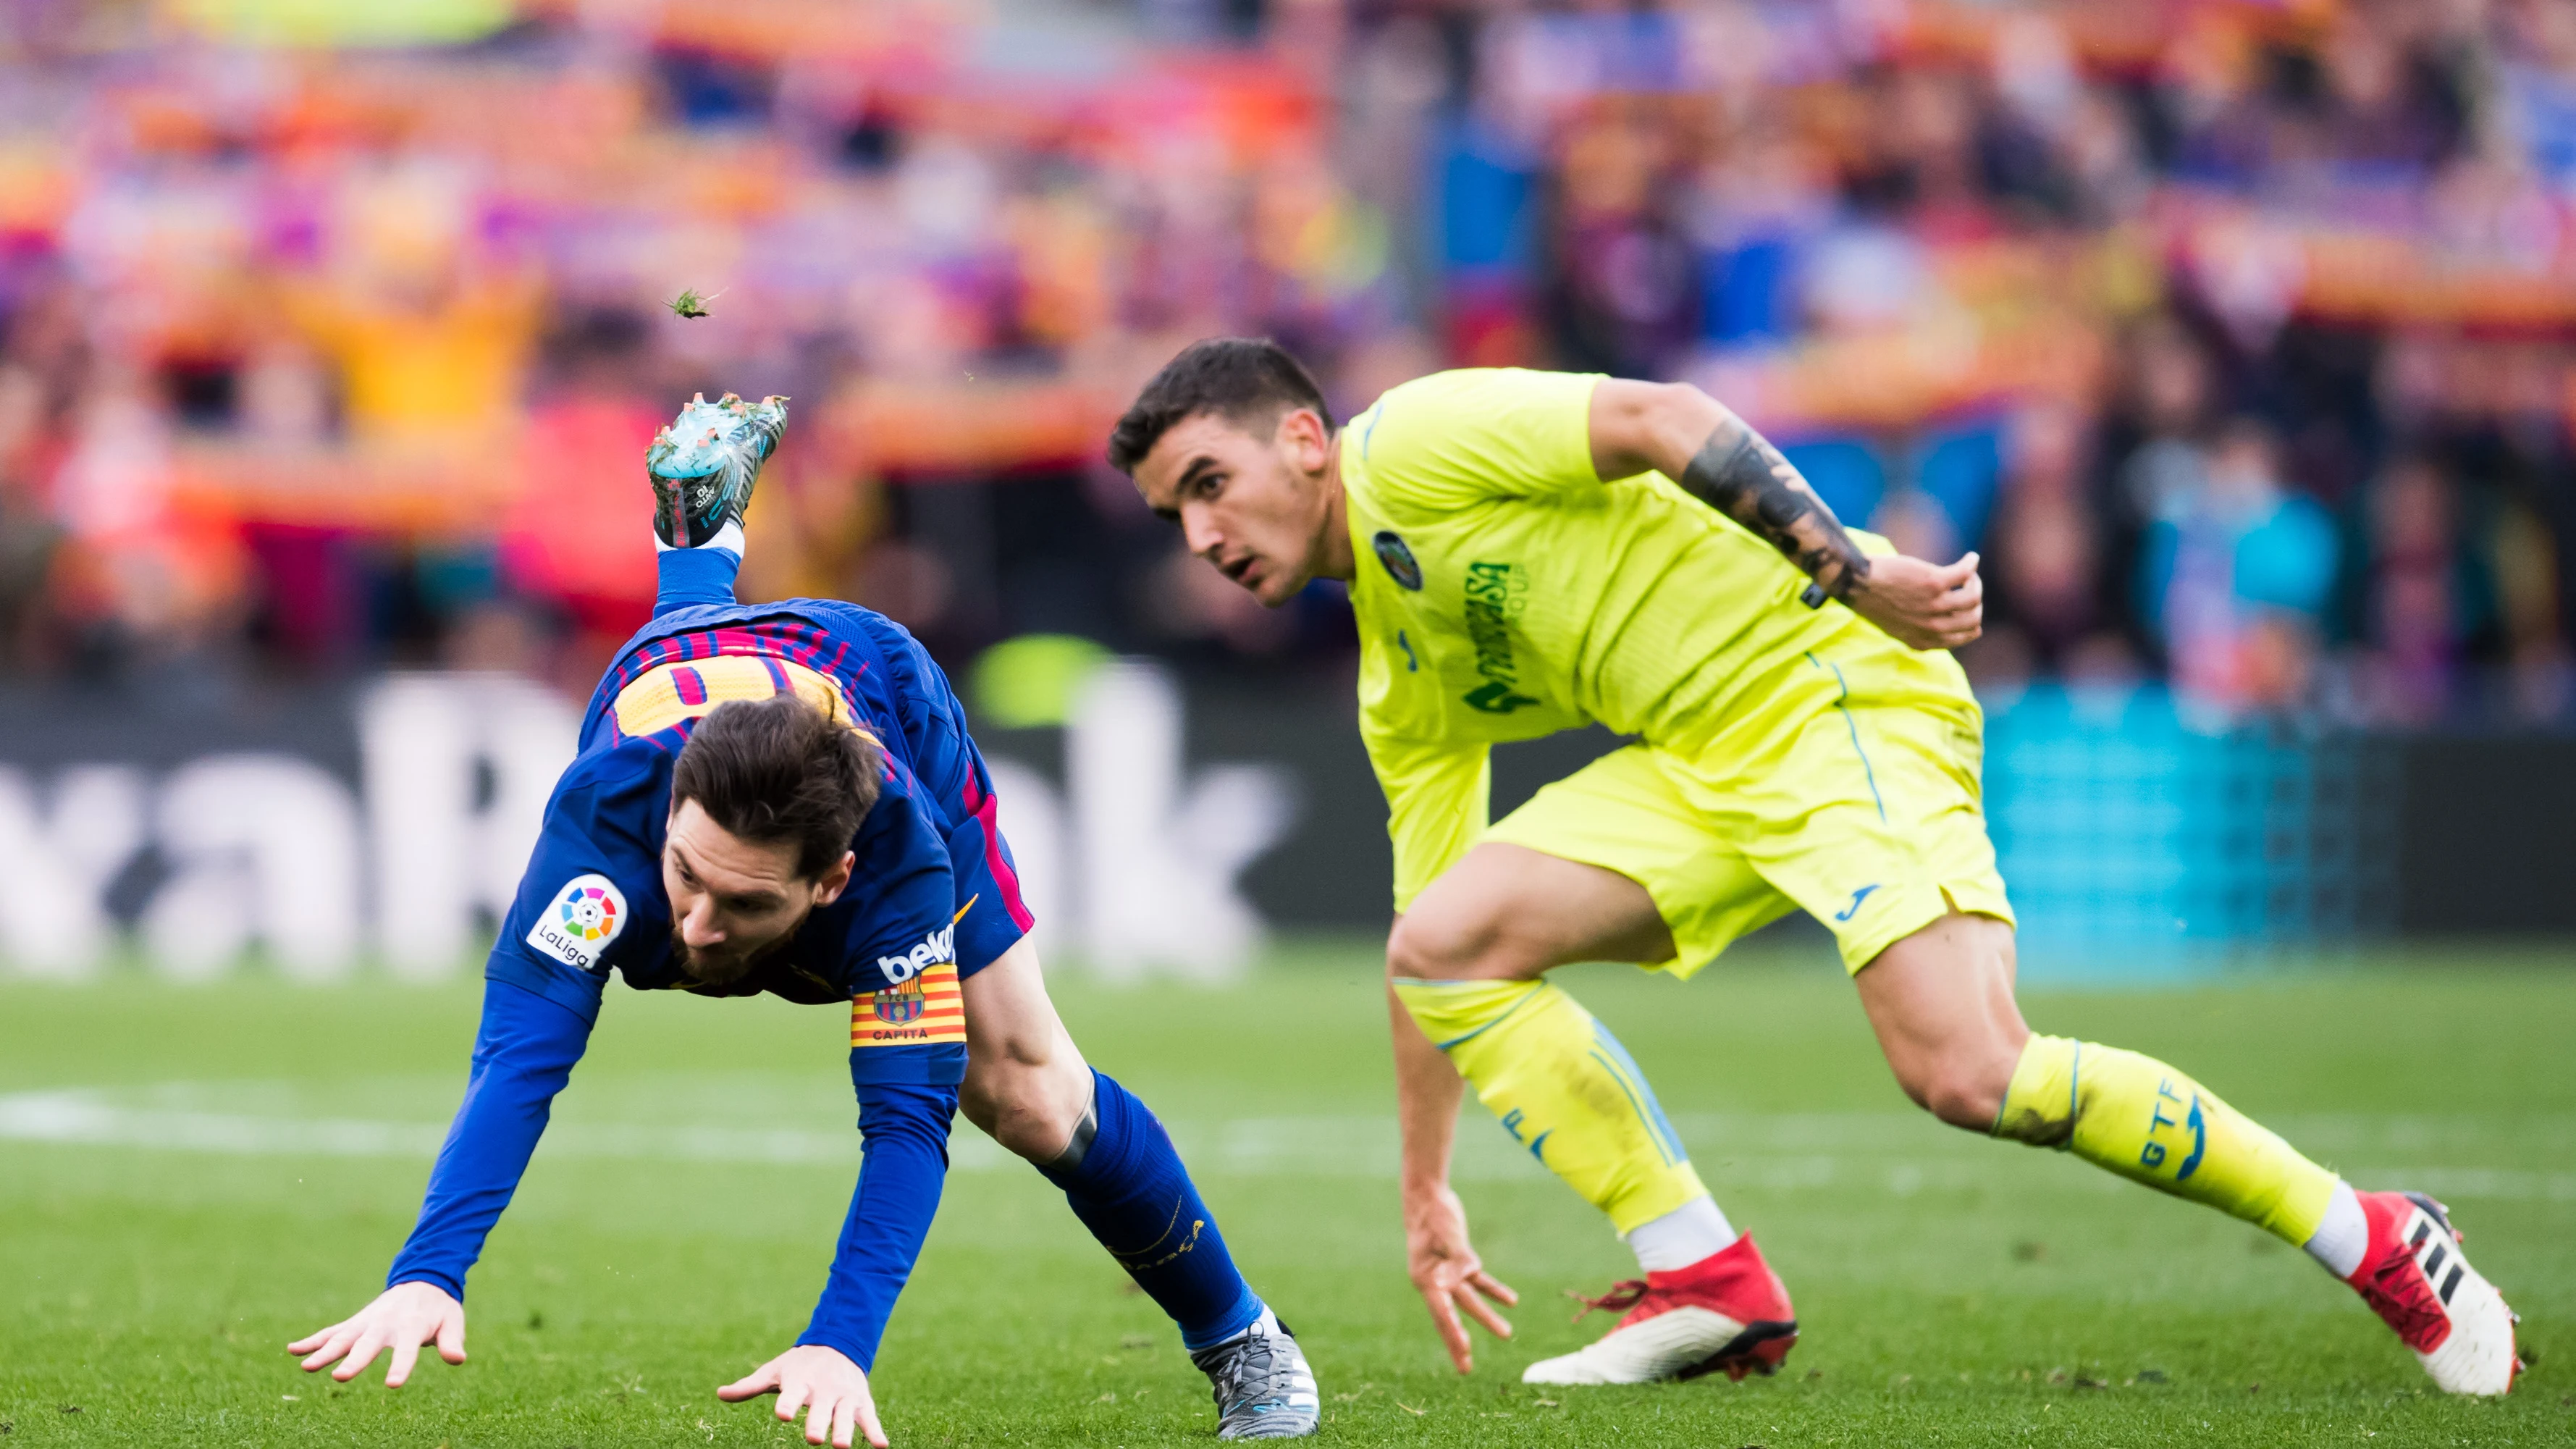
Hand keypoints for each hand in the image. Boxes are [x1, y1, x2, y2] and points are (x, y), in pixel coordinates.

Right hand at [288, 1281, 465, 1387]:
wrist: (422, 1281)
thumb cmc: (439, 1309)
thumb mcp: (452, 1321)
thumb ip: (451, 1340)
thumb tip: (457, 1359)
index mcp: (412, 1326)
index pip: (407, 1349)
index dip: (401, 1366)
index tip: (393, 1384)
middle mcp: (385, 1324)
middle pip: (368, 1345)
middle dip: (354, 1361)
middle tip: (340, 1377)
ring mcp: (367, 1322)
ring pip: (343, 1338)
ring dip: (324, 1351)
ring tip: (306, 1366)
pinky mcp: (355, 1323)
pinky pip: (331, 1331)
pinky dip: (313, 1340)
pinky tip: (293, 1350)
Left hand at [720, 1343, 886, 1448]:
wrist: (838, 1344)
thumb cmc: (799, 1365)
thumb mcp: (775, 1371)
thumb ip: (750, 1386)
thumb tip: (720, 1394)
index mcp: (800, 1382)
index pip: (791, 1395)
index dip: (788, 1405)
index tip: (783, 1415)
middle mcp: (823, 1390)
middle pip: (820, 1410)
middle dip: (818, 1423)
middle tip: (813, 1439)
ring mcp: (844, 1396)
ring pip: (845, 1416)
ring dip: (845, 1431)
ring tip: (841, 1447)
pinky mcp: (861, 1402)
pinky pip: (869, 1418)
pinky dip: (876, 1432)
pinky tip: (881, 1446)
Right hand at [1404, 1181, 1516, 1373]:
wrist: (1427, 1194)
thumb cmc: (1434, 1215)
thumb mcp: (1447, 1237)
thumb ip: (1457, 1260)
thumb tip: (1458, 1278)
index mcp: (1426, 1279)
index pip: (1443, 1311)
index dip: (1454, 1332)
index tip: (1466, 1349)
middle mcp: (1434, 1281)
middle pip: (1450, 1317)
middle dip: (1458, 1343)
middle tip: (1466, 1369)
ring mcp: (1446, 1273)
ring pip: (1468, 1301)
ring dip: (1486, 1317)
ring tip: (1507, 1334)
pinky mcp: (1459, 1262)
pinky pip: (1478, 1281)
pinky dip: (1493, 1290)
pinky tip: (1511, 1300)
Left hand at [1847, 551, 1981, 649]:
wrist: (1856, 585)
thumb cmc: (1873, 602)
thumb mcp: (1897, 627)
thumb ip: (1919, 631)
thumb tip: (1941, 626)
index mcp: (1924, 641)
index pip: (1964, 636)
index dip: (1971, 620)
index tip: (1967, 606)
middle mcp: (1932, 627)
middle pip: (1973, 618)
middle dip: (1975, 602)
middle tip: (1968, 586)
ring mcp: (1935, 605)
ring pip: (1973, 597)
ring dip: (1974, 582)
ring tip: (1968, 573)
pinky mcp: (1934, 582)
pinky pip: (1965, 573)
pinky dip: (1971, 563)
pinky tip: (1970, 558)